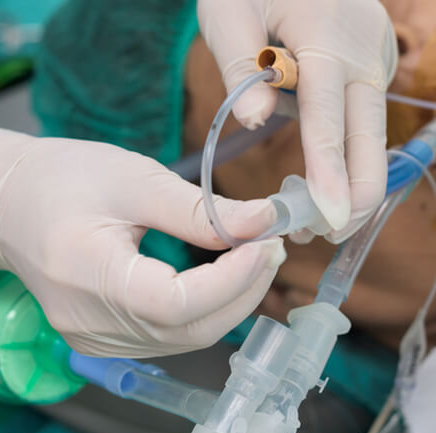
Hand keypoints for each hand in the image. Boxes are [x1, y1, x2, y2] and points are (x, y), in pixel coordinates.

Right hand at [0, 119, 284, 356]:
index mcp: (85, 273)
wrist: (9, 210)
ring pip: (182, 340)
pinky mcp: (98, 343)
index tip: (266, 242)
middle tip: (269, 248)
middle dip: (241, 292)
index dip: (231, 279)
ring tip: (249, 260)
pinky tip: (214, 282)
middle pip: (186, 328)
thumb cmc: (61, 180)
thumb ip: (198, 208)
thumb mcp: (131, 178)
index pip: (174, 302)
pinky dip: (200, 314)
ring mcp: (91, 341)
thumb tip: (262, 222)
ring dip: (227, 304)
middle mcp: (86, 322)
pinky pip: (166, 339)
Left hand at [198, 0, 397, 241]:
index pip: (328, 120)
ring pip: (369, 137)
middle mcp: (364, 53)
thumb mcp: (229, 14)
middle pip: (368, 138)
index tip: (333, 218)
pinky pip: (361, 122)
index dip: (330, 174)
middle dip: (356, 195)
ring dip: (349, 182)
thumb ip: (241, 69)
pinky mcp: (371, 67)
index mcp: (327, 38)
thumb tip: (255, 121)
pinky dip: (345, 156)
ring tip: (313, 221)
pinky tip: (321, 181)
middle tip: (328, 238)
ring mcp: (374, 59)